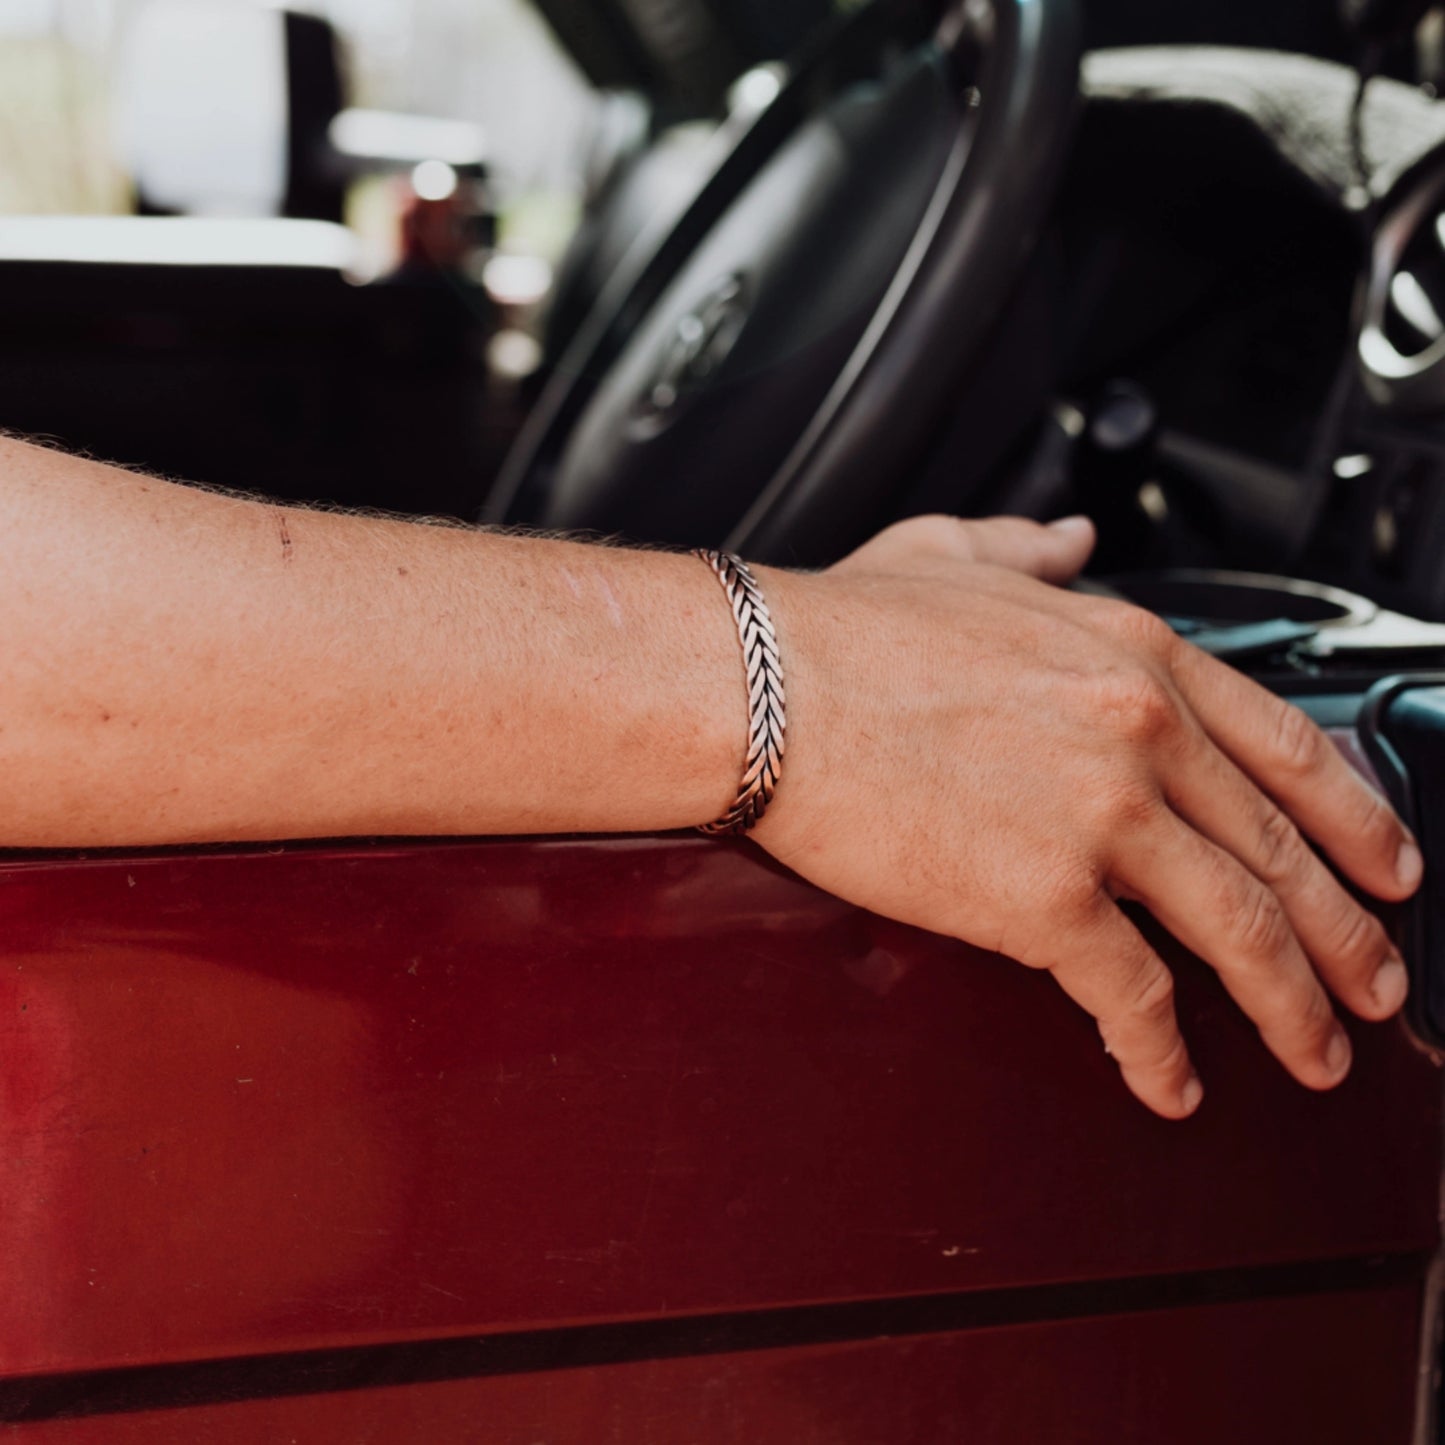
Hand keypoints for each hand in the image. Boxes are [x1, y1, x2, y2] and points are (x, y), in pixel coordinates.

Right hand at [753, 514, 1422, 1117]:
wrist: (765, 689)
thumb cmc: (842, 632)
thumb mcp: (954, 557)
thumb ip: (1029, 552)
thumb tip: (1067, 542)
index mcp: (1132, 655)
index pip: (1290, 748)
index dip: (1356, 819)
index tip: (1386, 867)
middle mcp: (1142, 733)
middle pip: (1284, 855)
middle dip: (1347, 937)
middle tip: (1375, 985)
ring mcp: (1104, 818)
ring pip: (1243, 935)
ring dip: (1294, 1008)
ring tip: (1315, 1052)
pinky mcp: (1046, 900)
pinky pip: (1135, 997)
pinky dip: (1163, 1055)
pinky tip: (1169, 1083)